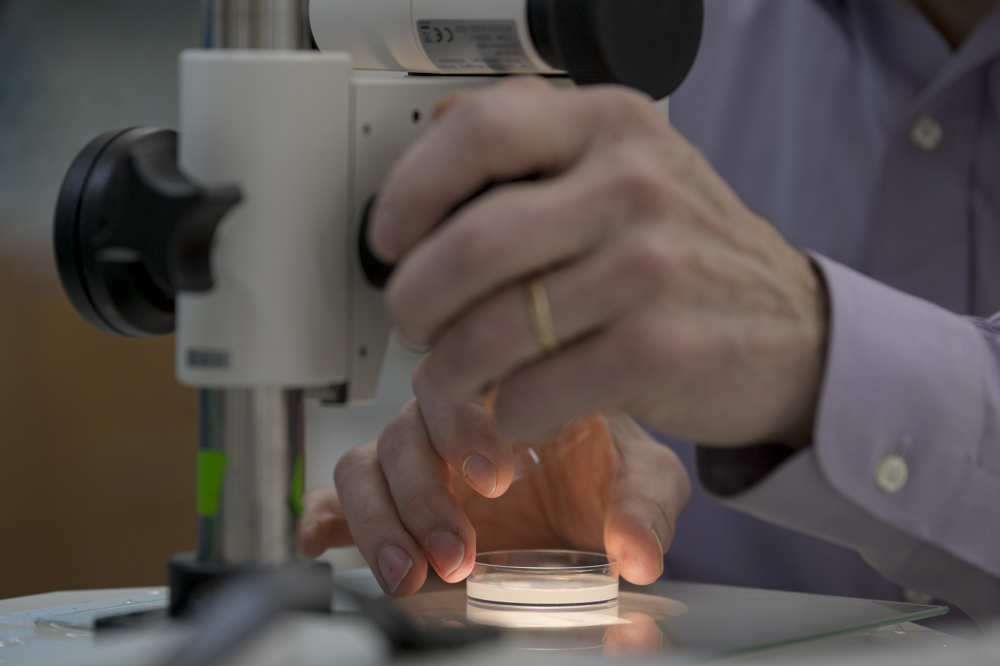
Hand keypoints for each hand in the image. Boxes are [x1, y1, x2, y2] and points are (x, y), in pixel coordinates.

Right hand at [299, 357, 689, 595]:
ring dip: (381, 523)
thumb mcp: (646, 479)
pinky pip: (337, 500)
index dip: (468, 426)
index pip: (464, 382)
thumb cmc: (608, 469)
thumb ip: (644, 506)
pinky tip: (323, 544)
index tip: (498, 480)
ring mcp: (416, 462)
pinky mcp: (393, 505)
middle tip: (459, 551)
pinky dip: (325, 520)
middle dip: (425, 495)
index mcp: (505, 391)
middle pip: (404, 432)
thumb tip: (635, 552)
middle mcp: (451, 421)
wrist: (591, 502)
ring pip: (364, 468)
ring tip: (411, 574)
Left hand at [369, 77, 827, 446]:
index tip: (386, 239)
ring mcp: (653, 268)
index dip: (410, 190)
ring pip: (492, 331)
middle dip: (414, 302)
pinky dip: (506, 413)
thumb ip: (538, 137)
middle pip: (470, 246)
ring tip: (453, 374)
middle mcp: (634, 185)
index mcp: (611, 127)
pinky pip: (534, 393)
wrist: (795, 330)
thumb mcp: (629, 163)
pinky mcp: (661, 351)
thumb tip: (440, 119)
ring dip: (450, 370)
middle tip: (413, 323)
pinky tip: (515, 407)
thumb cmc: (689, 251)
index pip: (481, 131)